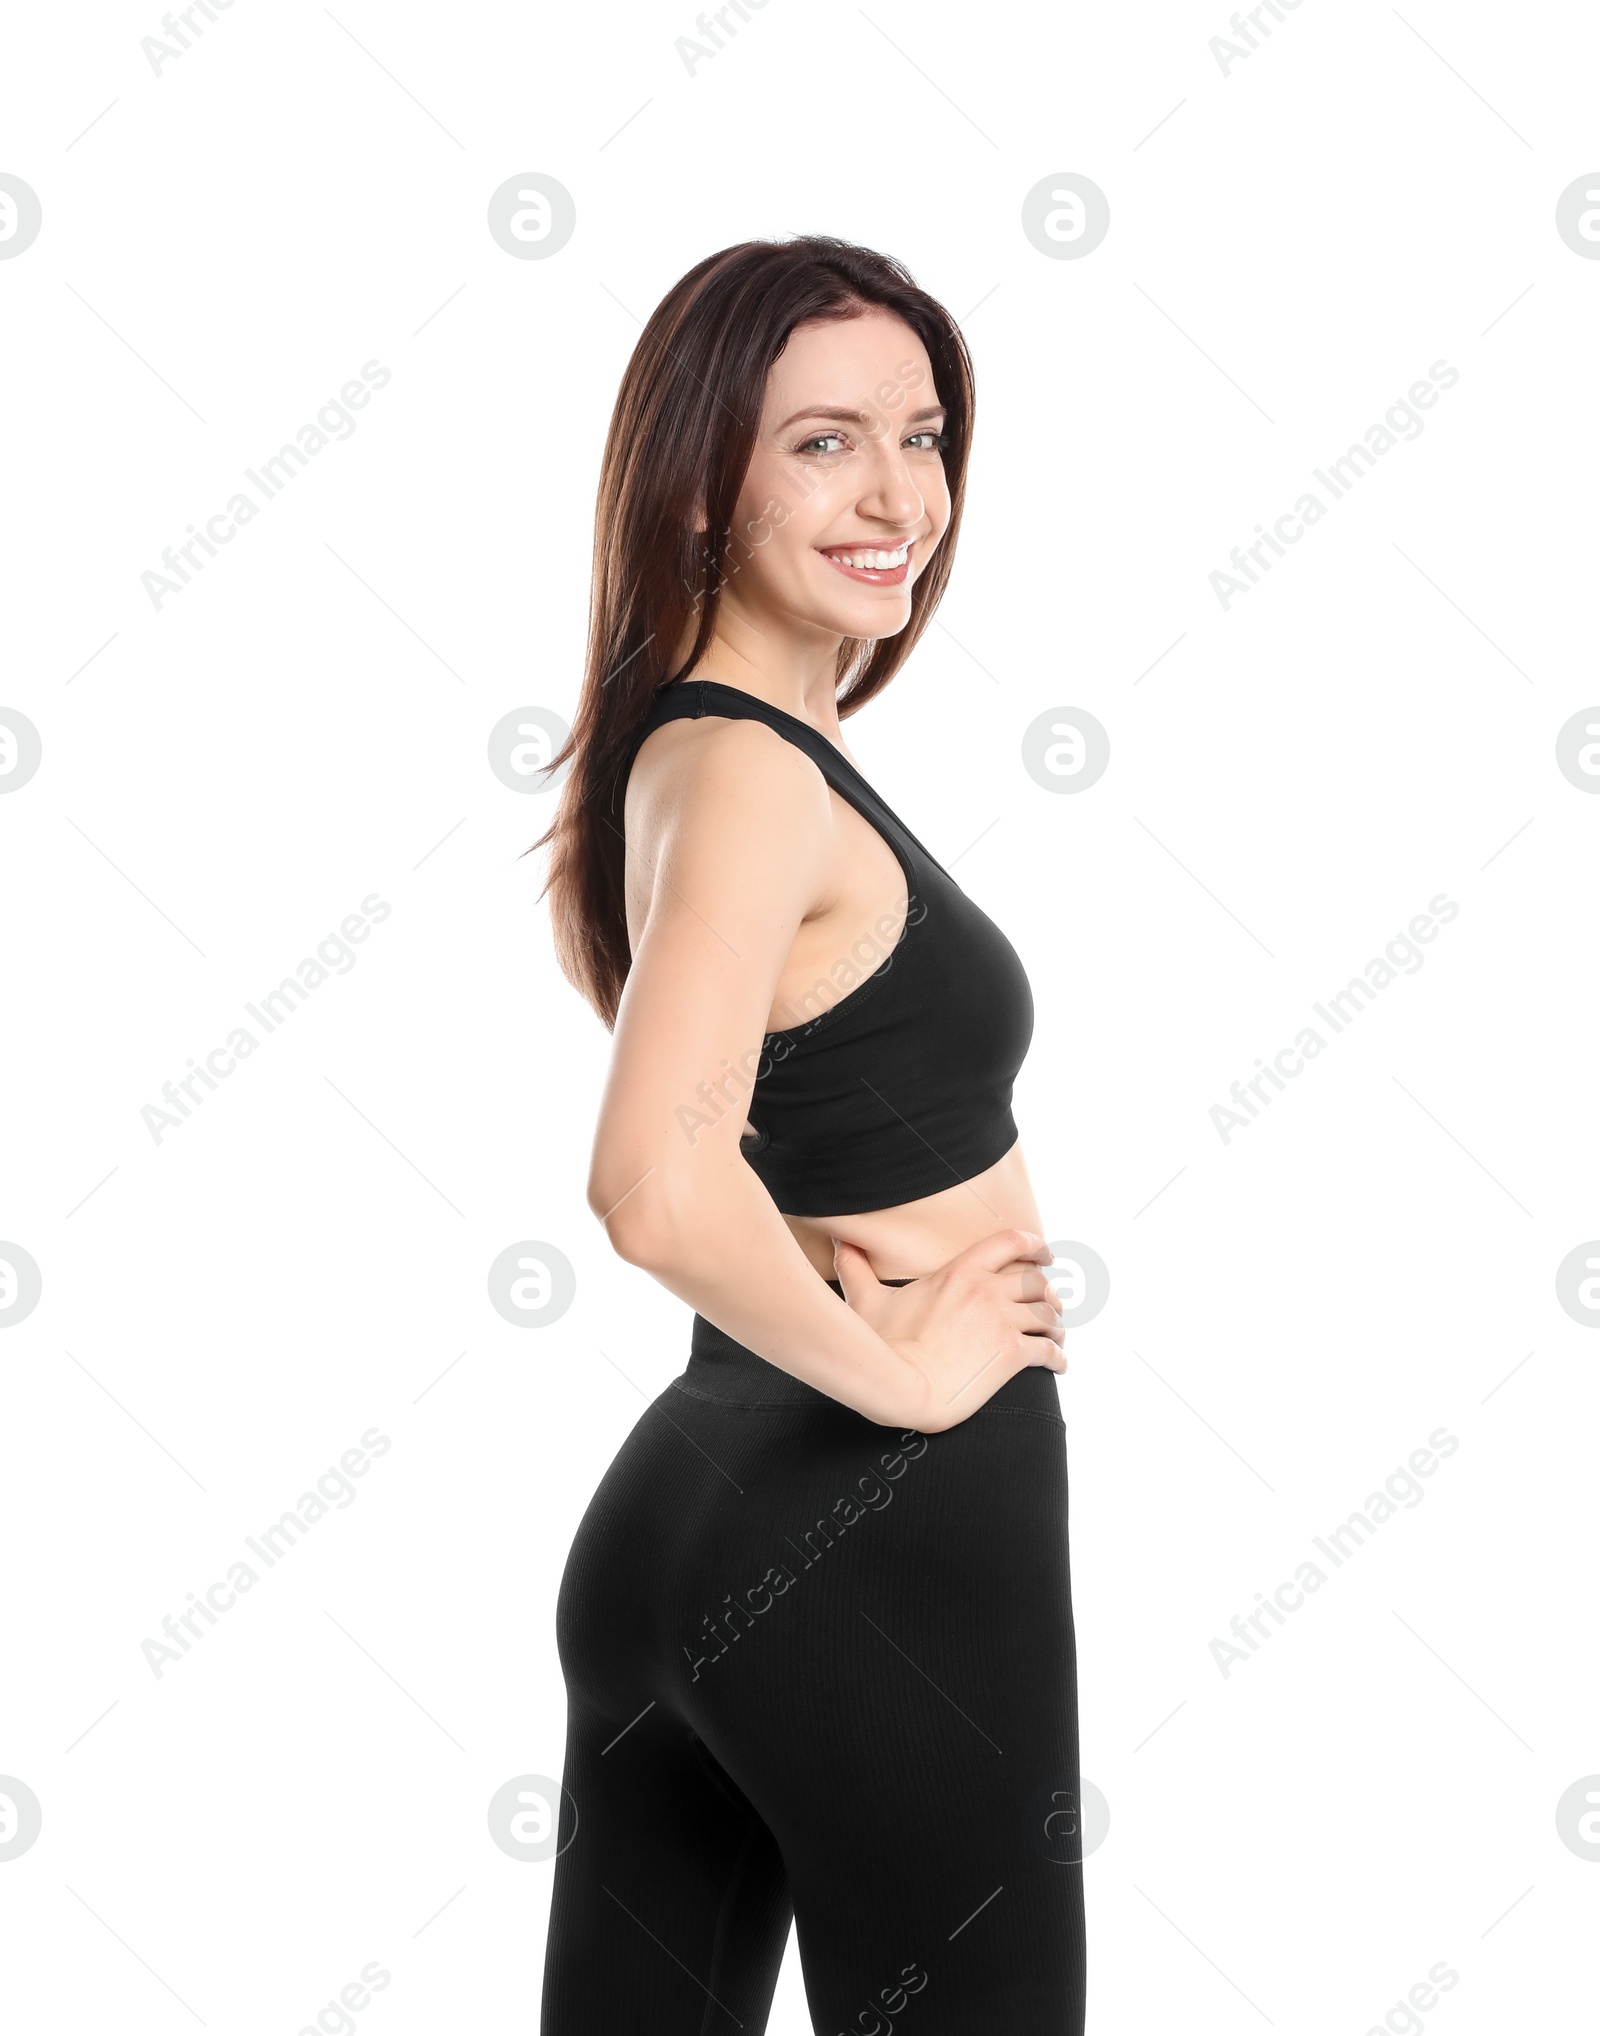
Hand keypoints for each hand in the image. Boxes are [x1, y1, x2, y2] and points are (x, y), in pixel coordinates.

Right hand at [832, 1228, 1065, 1432]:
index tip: (1046, 1253)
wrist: (899, 1386)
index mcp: (960, 1272)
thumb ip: (855, 1267)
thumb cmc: (880, 1344)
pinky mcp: (1011, 1355)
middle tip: (1051, 1305)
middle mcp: (987, 1291)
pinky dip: (1059, 1356)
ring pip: (1048, 1314)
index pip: (1010, 1242)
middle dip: (1048, 1292)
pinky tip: (1058, 1364)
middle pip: (1036, 1281)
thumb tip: (838, 1242)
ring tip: (1056, 1336)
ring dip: (1056, 1325)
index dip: (1034, 1245)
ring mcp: (1001, 1323)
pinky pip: (1049, 1350)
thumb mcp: (865, 1299)